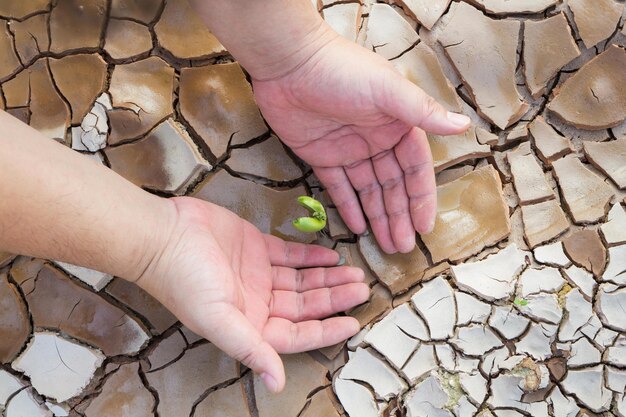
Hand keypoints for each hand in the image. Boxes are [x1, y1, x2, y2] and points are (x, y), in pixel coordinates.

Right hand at [135, 197, 368, 392]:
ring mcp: (258, 274)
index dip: (326, 331)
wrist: (163, 235)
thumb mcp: (217, 320)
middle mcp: (258, 303)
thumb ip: (251, 350)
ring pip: (302, 280)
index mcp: (250, 325)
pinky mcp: (256, 247)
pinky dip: (311, 257)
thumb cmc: (186, 280)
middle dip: (335, 299)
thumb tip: (276, 386)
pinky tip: (331, 256)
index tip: (355, 323)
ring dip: (328, 278)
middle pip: (305, 305)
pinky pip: (290, 255)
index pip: (297, 334)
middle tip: (364, 289)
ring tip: (355, 273)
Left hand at [252, 33, 470, 253]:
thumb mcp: (387, 90)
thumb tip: (464, 126)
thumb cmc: (341, 71)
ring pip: (368, 191)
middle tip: (403, 248)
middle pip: (392, 185)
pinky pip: (339, 187)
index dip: (421, 198)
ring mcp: (349, 150)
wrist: (289, 62)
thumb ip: (422, 112)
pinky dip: (348, 207)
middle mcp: (377, 140)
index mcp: (397, 124)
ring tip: (387, 246)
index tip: (425, 228)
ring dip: (378, 217)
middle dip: (399, 216)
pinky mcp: (322, 156)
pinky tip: (359, 228)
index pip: (415, 169)